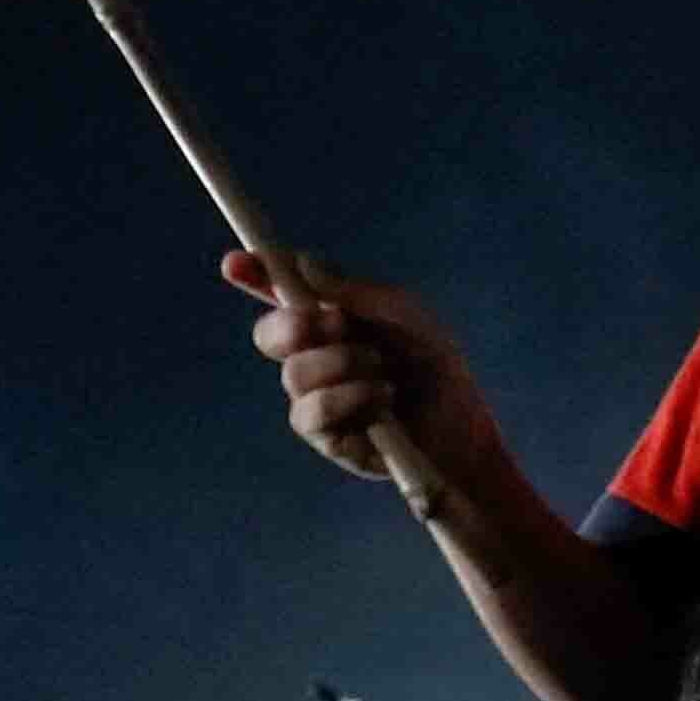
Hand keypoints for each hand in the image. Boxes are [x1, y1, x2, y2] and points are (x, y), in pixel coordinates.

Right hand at [227, 250, 510, 496]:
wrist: (464, 429)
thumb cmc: (435, 368)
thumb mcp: (405, 317)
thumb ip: (356, 293)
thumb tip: (303, 264)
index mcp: (329, 319)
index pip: (281, 294)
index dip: (254, 275)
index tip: (235, 262)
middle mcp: (314, 356)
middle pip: (269, 334)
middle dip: (295, 324)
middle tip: (336, 322)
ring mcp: (315, 398)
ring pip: (294, 374)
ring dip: (343, 365)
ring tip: (384, 372)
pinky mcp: (325, 438)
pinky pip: (311, 413)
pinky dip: (350, 399)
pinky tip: (383, 401)